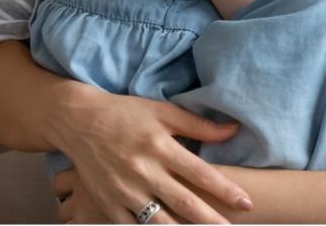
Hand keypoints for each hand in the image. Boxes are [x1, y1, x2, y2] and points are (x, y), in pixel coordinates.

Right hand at [51, 87, 251, 223]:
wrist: (79, 122)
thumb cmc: (126, 114)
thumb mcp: (163, 112)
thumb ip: (198, 125)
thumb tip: (234, 129)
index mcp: (160, 146)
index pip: (201, 173)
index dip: (226, 190)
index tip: (246, 202)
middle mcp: (144, 171)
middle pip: (185, 202)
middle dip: (211, 220)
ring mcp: (125, 190)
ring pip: (160, 221)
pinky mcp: (108, 203)